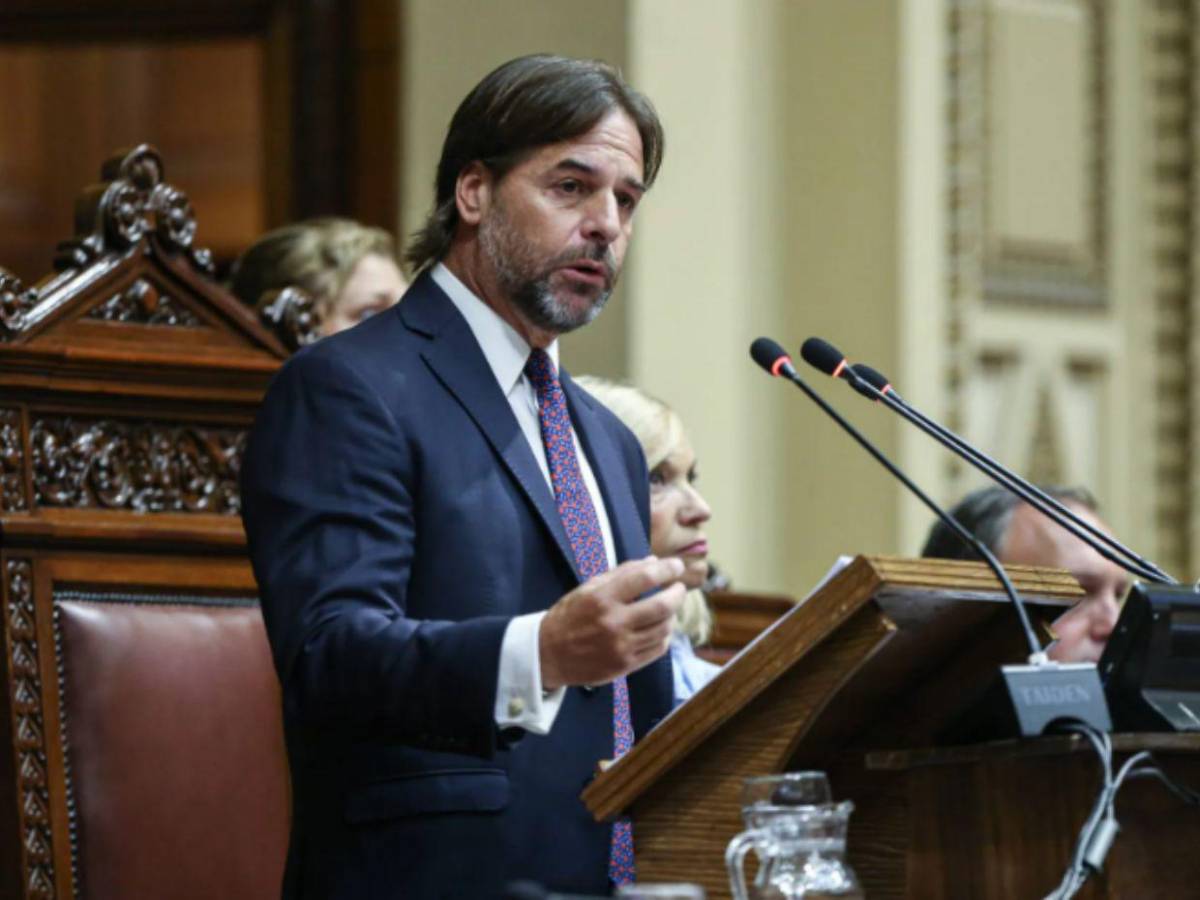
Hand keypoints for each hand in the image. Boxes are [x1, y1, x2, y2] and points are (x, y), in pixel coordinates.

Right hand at [539, 556, 685, 689]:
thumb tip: (653, 562)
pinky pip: (658, 649)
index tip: (676, 566)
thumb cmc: (569, 616)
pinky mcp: (625, 665)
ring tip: (667, 607)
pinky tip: (659, 627)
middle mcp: (613, 622)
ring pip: (664, 628)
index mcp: (602, 598)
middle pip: (662, 606)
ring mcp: (621, 647)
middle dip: (677, 593)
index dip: (667, 569)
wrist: (548, 654)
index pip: (645, 578)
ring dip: (671, 614)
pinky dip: (664, 635)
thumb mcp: (588, 588)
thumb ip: (622, 574)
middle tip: (679, 587)